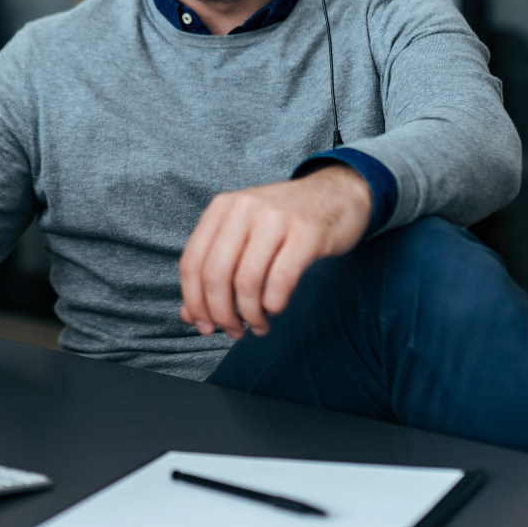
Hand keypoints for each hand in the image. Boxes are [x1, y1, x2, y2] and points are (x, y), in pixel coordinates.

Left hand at [178, 165, 371, 338]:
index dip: (194, 302)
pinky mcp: (307, 233)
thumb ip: (215, 271)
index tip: (204, 326)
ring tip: (258, 325)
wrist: (337, 194)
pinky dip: (273, 305)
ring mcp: (276, 218)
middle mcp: (244, 208)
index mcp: (222, 208)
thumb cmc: (285, 222)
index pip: (192, 262)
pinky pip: (280, 281)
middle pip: (215, 275)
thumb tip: (190, 316)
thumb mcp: (244, 236)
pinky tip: (276, 308)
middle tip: (233, 331)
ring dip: (250, 315)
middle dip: (221, 314)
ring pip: (246, 282)